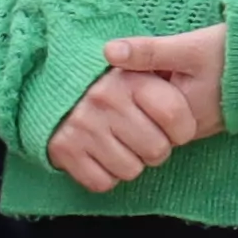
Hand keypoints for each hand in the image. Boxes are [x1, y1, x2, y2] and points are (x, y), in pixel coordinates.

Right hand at [43, 24, 231, 193]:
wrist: (53, 89)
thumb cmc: (113, 84)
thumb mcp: (139, 66)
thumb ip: (153, 58)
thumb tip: (129, 54)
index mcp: (128, 77)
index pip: (175, 115)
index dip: (183, 130)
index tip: (174, 127)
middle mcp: (103, 99)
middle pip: (156, 150)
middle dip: (156, 149)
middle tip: (143, 136)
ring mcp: (81, 125)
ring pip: (130, 170)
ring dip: (131, 164)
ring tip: (122, 144)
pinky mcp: (63, 148)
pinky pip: (102, 182)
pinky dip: (106, 176)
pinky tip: (102, 157)